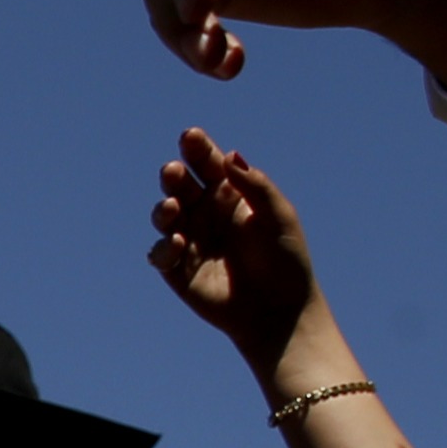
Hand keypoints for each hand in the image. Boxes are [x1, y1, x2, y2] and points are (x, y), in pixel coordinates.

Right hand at [147, 127, 326, 368]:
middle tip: (175, 172)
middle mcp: (206, 214)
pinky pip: (161, 253)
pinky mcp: (178, 270)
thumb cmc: (285, 260)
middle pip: (181, 186)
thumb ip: (255, 185)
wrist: (279, 310)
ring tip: (172, 208)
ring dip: (163, 208)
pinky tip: (177, 245)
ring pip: (165, 215)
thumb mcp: (278, 216)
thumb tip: (230, 155)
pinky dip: (164, 247)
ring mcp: (190, 241)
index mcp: (230, 196)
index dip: (198, 149)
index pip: (209, 165)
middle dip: (174, 175)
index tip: (191, 137)